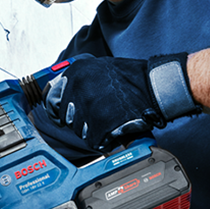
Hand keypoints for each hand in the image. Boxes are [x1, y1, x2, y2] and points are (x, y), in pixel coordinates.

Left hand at [43, 54, 200, 151]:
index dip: (60, 111)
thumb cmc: (133, 77)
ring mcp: (88, 105)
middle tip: (100, 115)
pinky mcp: (100, 123)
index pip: (52, 100)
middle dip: (80, 121)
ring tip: (111, 119)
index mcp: (75, 72)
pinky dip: (104, 140)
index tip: (64, 116)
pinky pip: (93, 140)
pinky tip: (115, 129)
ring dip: (93, 130)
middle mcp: (78, 87)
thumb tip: (63, 93)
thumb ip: (80, 79)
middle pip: (66, 117)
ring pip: (79, 130)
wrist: (157, 86)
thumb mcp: (100, 67)